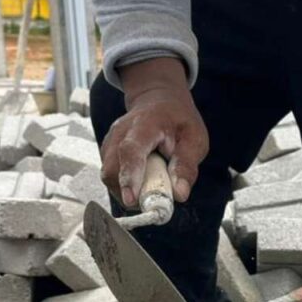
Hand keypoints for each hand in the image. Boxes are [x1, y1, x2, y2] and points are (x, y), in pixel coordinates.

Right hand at [101, 57, 208, 207]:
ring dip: (129, 191)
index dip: (129, 177)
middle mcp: (120, 132)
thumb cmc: (178, 122)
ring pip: (110, 177)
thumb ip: (186, 166)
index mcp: (144, 125)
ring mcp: (109, 142)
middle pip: (112, 169)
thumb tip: (180, 195)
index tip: (132, 200)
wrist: (158, 101)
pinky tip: (144, 181)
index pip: (130, 151)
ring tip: (153, 186)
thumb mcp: (194, 140)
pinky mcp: (107, 153)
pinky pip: (112, 177)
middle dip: (130, 192)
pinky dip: (126, 187)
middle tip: (155, 200)